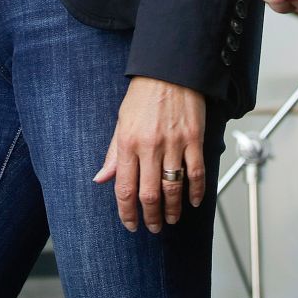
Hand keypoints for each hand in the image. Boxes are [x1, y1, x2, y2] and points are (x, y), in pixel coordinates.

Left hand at [93, 77, 204, 233]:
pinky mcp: (193, 139)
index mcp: (128, 143)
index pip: (124, 188)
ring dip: (172, 210)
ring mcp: (173, 143)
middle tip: (153, 227)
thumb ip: (113, 154)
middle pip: (149, 194)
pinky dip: (195, 192)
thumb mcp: (121, 122)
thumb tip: (101, 179)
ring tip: (171, 219)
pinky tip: (193, 201)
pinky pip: (196, 173)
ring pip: (173, 188)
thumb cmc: (143, 95)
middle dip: (150, 217)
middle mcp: (149, 146)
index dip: (127, 212)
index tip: (130, 224)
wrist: (169, 70)